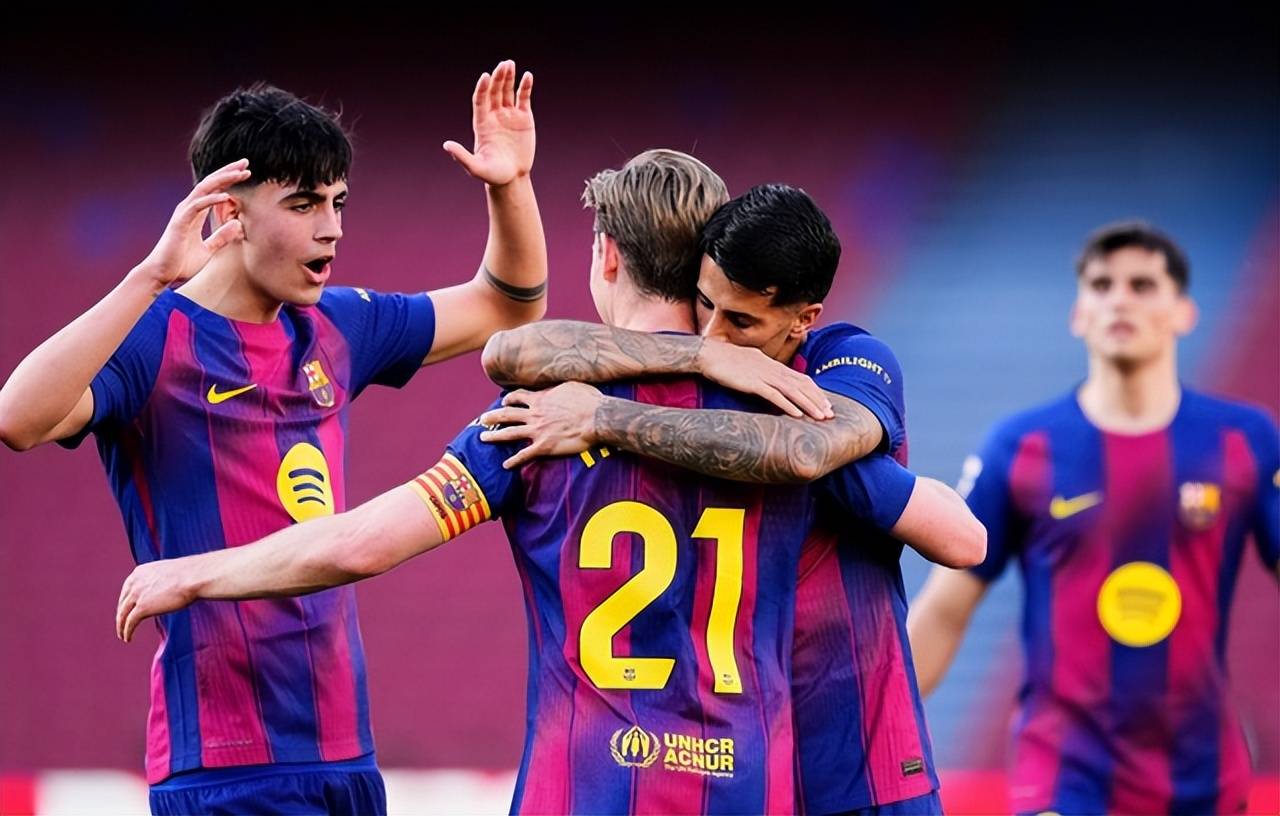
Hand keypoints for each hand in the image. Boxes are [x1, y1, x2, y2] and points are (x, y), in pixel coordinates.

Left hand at [116, 559, 199, 642]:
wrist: (195, 577)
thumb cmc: (190, 575)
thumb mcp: (168, 574)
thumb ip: (160, 582)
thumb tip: (165, 590)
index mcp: (140, 572)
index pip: (127, 590)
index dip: (125, 603)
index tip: (127, 611)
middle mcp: (134, 582)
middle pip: (122, 603)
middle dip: (122, 615)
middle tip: (123, 626)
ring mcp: (137, 595)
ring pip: (123, 615)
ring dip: (121, 627)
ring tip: (123, 636)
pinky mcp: (142, 608)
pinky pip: (130, 623)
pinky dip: (127, 632)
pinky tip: (128, 638)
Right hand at [134, 158, 250, 288]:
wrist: (162, 275)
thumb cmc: (181, 263)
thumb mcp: (208, 250)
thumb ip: (221, 237)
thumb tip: (237, 225)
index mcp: (196, 213)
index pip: (214, 190)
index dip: (229, 179)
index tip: (245, 171)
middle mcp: (189, 209)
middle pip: (210, 184)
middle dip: (228, 172)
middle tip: (245, 163)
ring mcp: (183, 214)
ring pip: (204, 190)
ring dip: (223, 180)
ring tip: (240, 173)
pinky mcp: (180, 223)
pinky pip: (197, 207)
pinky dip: (211, 200)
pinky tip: (226, 196)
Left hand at [443, 59, 534, 185]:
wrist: (512, 178)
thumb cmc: (493, 174)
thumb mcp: (476, 167)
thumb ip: (462, 156)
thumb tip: (446, 145)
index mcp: (482, 123)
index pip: (480, 100)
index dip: (482, 88)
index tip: (485, 77)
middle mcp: (494, 115)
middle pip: (494, 91)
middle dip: (498, 78)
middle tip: (503, 65)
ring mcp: (509, 115)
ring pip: (507, 91)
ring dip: (508, 77)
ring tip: (510, 64)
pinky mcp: (524, 118)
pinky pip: (524, 98)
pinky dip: (525, 87)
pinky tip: (527, 76)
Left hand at [478, 383, 601, 468]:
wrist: (597, 418)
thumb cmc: (588, 400)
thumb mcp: (571, 385)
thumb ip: (557, 386)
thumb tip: (554, 385)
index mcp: (541, 399)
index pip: (519, 396)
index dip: (510, 398)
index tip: (504, 401)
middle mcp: (535, 414)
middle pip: (507, 414)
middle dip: (493, 417)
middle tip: (482, 419)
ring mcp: (537, 431)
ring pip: (509, 433)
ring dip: (494, 436)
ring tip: (482, 438)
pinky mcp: (544, 446)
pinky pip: (524, 455)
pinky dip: (513, 460)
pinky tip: (505, 465)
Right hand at [695, 339, 832, 418]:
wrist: (709, 354)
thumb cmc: (726, 361)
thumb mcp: (750, 364)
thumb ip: (763, 372)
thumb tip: (771, 383)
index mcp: (773, 365)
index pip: (800, 378)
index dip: (814, 391)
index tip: (824, 403)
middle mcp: (772, 369)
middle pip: (802, 385)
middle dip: (818, 400)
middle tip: (830, 413)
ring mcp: (763, 375)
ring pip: (793, 391)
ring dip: (808, 405)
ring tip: (820, 417)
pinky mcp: (753, 383)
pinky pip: (774, 396)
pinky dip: (787, 405)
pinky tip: (797, 415)